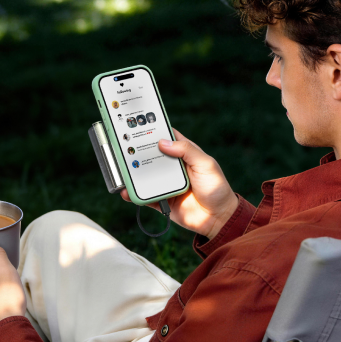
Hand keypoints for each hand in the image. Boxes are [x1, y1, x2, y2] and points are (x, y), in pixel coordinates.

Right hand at [121, 129, 237, 238]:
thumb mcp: (206, 164)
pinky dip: (134, 195)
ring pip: (144, 176)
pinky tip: (127, 192)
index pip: (167, 138)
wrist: (218, 218)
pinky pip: (144, 197)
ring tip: (122, 169)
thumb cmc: (216, 188)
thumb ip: (187, 151)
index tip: (139, 124)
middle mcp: (173, 168)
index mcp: (184, 155)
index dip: (154, 131)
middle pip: (151, 156)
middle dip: (137, 152)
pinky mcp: (162, 201)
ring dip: (133, 173)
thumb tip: (163, 142)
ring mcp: (166, 184)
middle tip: (123, 147)